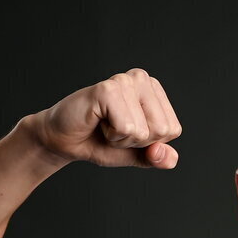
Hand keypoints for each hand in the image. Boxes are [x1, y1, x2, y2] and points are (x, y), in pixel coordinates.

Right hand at [27, 68, 180, 168]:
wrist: (64, 141)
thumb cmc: (99, 142)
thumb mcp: (136, 154)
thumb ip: (157, 157)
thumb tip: (170, 158)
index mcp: (153, 90)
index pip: (172, 130)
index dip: (149, 142)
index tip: (127, 132)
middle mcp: (141, 79)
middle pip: (162, 130)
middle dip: (137, 141)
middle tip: (113, 129)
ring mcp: (124, 81)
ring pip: (143, 131)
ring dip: (122, 139)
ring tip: (105, 124)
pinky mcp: (107, 90)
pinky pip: (126, 128)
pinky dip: (112, 135)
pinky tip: (98, 122)